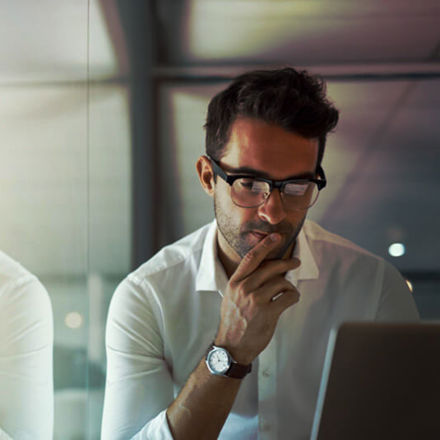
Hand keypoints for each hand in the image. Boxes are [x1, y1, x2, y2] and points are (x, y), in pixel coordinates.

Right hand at [215, 233, 300, 364]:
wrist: (232, 346)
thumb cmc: (233, 320)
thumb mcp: (231, 296)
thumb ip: (245, 281)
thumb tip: (266, 269)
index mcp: (235, 282)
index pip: (251, 258)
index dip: (265, 245)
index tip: (276, 237)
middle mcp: (244, 288)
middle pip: (271, 267)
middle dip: (286, 263)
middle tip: (295, 262)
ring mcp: (256, 300)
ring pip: (282, 282)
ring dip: (289, 285)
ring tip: (288, 291)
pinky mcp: (268, 312)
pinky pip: (289, 296)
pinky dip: (293, 296)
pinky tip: (290, 299)